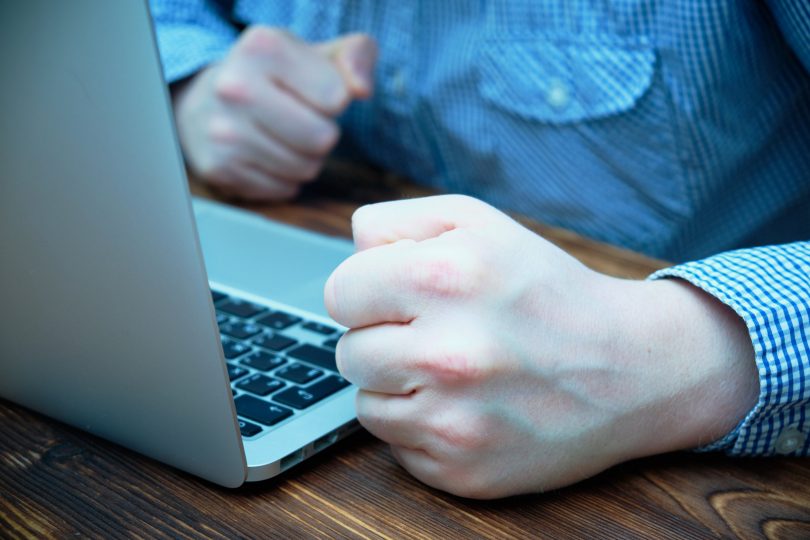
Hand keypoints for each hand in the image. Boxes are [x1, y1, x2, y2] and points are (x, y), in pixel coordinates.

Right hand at [172, 27, 376, 199]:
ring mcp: (222, 131)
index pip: (336, 97)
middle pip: (322, 139)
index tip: (311, 90)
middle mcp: (235, 87)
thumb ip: (357, 56)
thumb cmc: (276, 77)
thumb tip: (362, 90)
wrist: (205, 99)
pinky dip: (284, 178)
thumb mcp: (320, 53)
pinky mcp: (218, 167)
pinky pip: (284, 189)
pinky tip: (264, 153)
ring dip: (305, 158)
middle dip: (323, 134)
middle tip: (302, 119)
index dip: (334, 99)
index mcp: (263, 48)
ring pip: (306, 169)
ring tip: (282, 135)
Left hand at [325, 195, 758, 498]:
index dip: (366, 292)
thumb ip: (399, 222)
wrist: (630, 370)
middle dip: (383, 339)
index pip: (340, 293)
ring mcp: (455, 419)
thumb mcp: (481, 224)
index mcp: (446, 277)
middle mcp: (448, 353)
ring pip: (367, 403)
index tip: (397, 296)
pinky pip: (398, 445)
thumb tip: (351, 246)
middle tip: (436, 334)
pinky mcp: (462, 468)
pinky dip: (422, 425)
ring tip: (455, 370)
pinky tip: (468, 405)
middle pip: (348, 351)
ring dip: (399, 386)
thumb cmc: (547, 291)